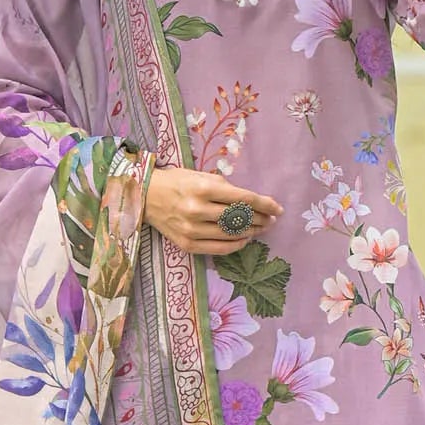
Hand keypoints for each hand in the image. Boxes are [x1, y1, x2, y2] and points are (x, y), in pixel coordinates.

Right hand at [145, 165, 281, 255]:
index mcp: (203, 188)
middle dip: (260, 219)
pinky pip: (219, 249)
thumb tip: (253, 202)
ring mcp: (192, 230)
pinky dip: (236, 245)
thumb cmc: (177, 182)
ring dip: (251, 232)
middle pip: (240, 218)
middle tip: (270, 219)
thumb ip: (225, 188)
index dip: (264, 204)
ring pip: (231, 235)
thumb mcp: (200, 175)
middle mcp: (197, 210)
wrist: (146, 197)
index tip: (278, 208)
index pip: (243, 199)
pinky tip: (244, 239)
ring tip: (260, 229)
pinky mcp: (187, 244)